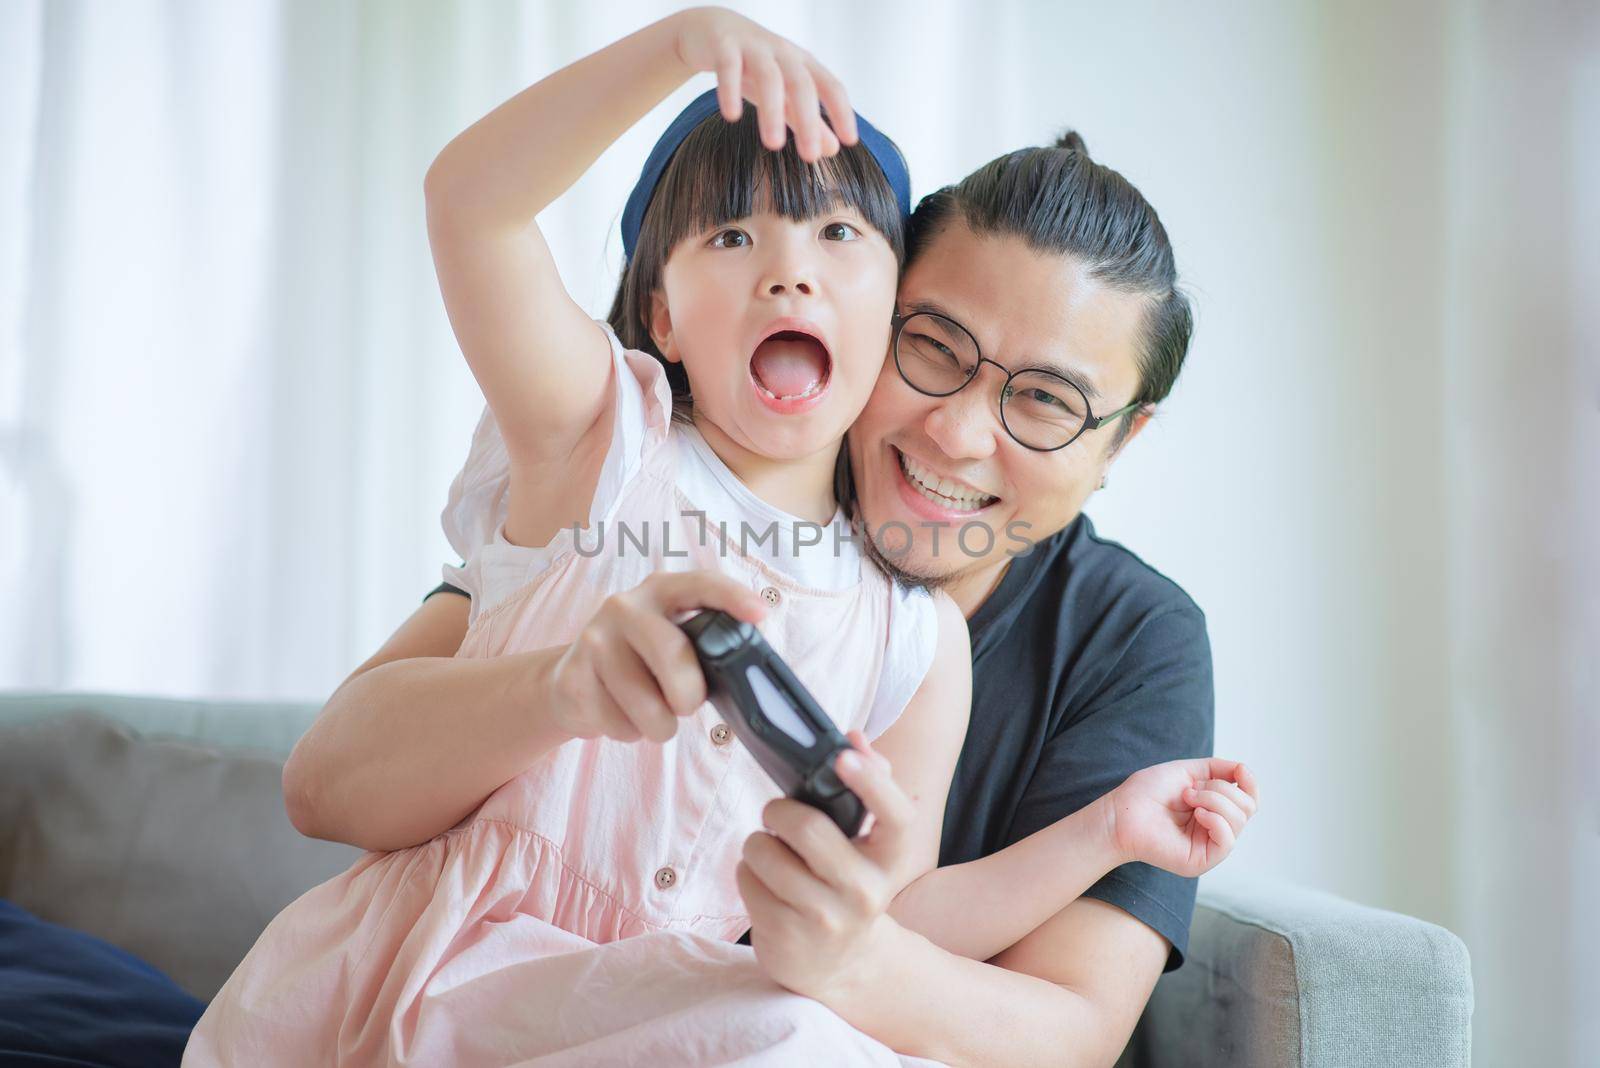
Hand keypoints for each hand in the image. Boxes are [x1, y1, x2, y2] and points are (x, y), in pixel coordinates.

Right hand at [545, 570, 764, 743]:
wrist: (569, 681)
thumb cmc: (640, 664)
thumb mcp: (671, 641)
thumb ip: (703, 646)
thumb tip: (746, 674)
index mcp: (660, 591)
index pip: (700, 584)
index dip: (732, 597)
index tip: (760, 614)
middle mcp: (623, 607)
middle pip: (672, 655)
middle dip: (688, 695)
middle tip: (685, 705)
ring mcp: (593, 640)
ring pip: (646, 704)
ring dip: (659, 725)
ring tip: (652, 716)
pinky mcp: (571, 678)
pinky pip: (618, 724)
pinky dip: (629, 733)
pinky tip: (619, 714)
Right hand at [671, 6, 857, 160]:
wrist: (710, 29)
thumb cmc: (752, 65)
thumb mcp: (781, 93)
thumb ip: (804, 120)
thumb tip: (832, 149)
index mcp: (802, 63)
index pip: (830, 86)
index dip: (842, 112)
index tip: (850, 142)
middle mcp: (782, 53)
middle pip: (802, 84)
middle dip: (808, 120)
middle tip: (810, 156)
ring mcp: (753, 47)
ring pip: (769, 77)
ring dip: (773, 111)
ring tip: (773, 145)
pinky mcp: (724, 46)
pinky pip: (729, 67)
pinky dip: (731, 91)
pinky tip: (732, 116)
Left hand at [734, 730, 910, 1000]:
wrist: (841, 964)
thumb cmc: (849, 882)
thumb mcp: (869, 844)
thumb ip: (869, 786)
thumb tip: (855, 737)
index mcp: (890, 860)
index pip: (895, 815)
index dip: (872, 781)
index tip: (844, 754)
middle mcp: (864, 892)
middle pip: (807, 827)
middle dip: (778, 810)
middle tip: (776, 814)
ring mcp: (824, 919)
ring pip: (764, 851)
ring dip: (758, 842)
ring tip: (771, 853)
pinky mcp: (785, 936)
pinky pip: (746, 879)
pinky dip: (747, 871)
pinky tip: (765, 883)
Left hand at [1105, 758, 1260, 878]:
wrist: (1121, 812)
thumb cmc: (1147, 792)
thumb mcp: (1186, 771)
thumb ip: (1217, 769)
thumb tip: (1244, 771)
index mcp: (1213, 809)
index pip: (1249, 800)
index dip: (1250, 783)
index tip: (1240, 770)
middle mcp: (1215, 829)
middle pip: (1247, 807)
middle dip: (1221, 789)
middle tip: (1190, 790)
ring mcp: (1210, 846)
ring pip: (1239, 820)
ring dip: (1213, 799)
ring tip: (1187, 798)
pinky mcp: (1202, 861)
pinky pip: (1228, 840)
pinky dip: (1215, 820)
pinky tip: (1196, 814)